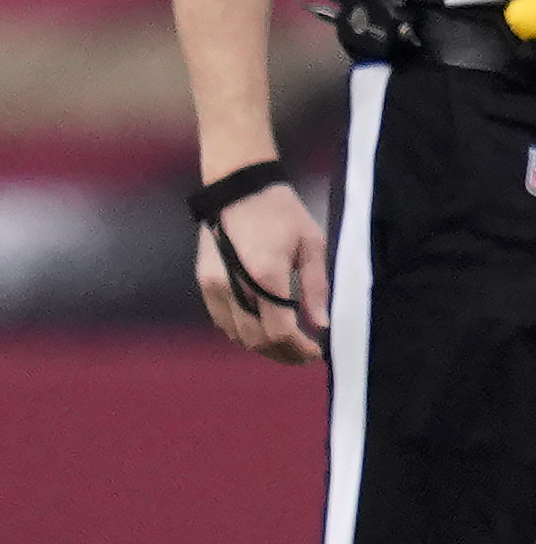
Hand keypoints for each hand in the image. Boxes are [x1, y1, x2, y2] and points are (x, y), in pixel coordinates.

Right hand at [195, 182, 326, 363]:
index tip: (317, 351)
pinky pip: (222, 321)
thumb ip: (315, 288)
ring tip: (288, 346)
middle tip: (305, 354)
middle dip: (283, 353)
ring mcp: (214, 286)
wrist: (239, 189)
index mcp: (266, 274)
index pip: (280, 331)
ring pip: (237, 335)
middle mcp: (235, 285)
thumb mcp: (311, 244)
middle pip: (256, 339)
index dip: (299, 348)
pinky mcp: (205, 283)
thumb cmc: (281, 212)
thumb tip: (321, 325)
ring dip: (263, 346)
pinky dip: (243, 333)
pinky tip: (263, 330)